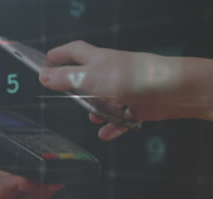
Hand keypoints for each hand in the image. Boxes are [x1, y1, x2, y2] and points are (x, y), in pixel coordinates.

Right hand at [39, 41, 197, 139]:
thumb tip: (43, 76)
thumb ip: (65, 78)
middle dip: (76, 86)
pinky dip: (113, 126)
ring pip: (105, 99)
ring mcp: (125, 88)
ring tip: (93, 117)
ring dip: (97, 109)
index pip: (73, 51)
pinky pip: (121, 117)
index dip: (59, 54)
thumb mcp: (88, 78)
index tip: (45, 61)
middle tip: (65, 94)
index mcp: (97, 59)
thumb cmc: (130, 78)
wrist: (169, 91)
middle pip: (88, 76)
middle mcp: (110, 71)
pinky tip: (106, 133)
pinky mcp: (137, 104)